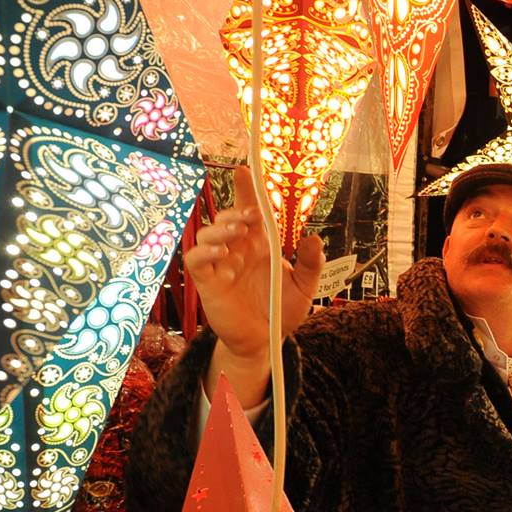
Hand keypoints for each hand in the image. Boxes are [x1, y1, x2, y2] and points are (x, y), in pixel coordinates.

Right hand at [184, 166, 322, 362]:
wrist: (267, 342)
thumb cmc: (281, 311)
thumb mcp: (305, 286)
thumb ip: (311, 263)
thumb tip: (314, 238)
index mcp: (259, 245)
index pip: (250, 211)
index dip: (246, 190)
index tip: (245, 170)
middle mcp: (237, 250)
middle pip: (227, 218)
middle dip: (237, 212)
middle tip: (252, 217)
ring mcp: (220, 264)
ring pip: (207, 234)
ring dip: (222, 228)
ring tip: (239, 232)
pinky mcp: (208, 282)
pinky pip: (196, 260)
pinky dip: (205, 252)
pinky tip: (222, 252)